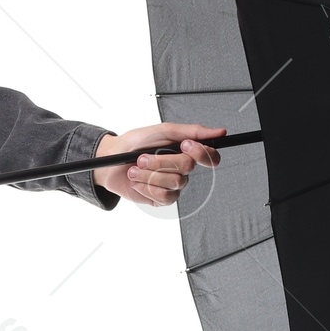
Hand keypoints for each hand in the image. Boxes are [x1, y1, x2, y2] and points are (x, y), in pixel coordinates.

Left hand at [92, 123, 223, 207]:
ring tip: (135, 169)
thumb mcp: (163, 130)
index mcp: (186, 152)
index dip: (202, 153)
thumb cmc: (136, 143)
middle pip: (187, 168)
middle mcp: (183, 171)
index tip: (184, 145)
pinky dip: (146, 187)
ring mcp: (173, 187)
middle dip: (161, 161)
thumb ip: (192, 131)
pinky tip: (137, 182)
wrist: (110, 160)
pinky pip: (164, 197)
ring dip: (150, 174)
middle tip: (142, 157)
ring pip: (175, 183)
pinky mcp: (161, 200)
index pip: (210, 157)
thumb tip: (219, 132)